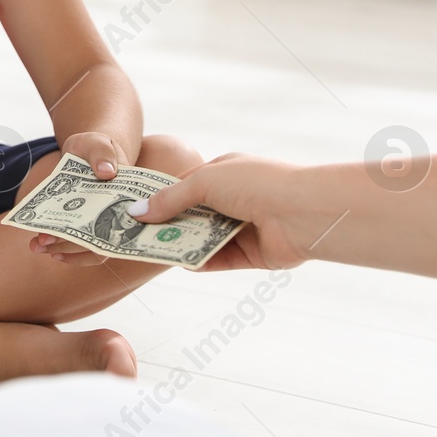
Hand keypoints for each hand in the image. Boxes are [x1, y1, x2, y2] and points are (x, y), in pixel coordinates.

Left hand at [25, 130, 141, 265]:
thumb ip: (102, 153)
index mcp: (128, 200)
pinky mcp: (84, 224)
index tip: (78, 237)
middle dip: (71, 246)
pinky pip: (75, 241)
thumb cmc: (96, 146)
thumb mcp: (98, 143)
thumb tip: (107, 172)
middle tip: (45, 242)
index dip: (102, 236)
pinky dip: (58, 245)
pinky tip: (41, 244)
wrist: (88, 150)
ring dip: (60, 249)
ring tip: (36, 246)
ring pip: (87, 247)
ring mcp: (100, 223)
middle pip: (100, 242)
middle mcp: (117, 217)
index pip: (122, 225)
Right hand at [128, 153, 310, 271]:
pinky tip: (181, 263)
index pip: (184, 185)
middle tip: (134, 234)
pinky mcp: (251, 254)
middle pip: (191, 213)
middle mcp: (233, 199)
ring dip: (180, 243)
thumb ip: (171, 199)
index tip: (132, 209)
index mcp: (225, 173)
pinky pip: (219, 259)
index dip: (159, 197)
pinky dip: (201, 261)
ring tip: (150, 250)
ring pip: (203, 237)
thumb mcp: (204, 182)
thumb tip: (137, 211)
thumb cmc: (256, 183)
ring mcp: (243, 227)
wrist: (304, 212)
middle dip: (166, 223)